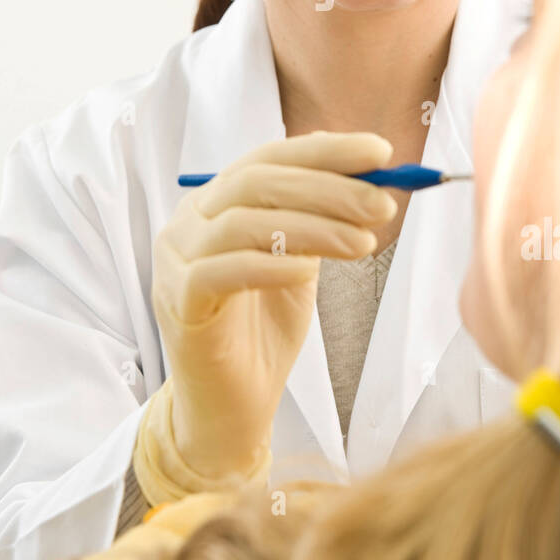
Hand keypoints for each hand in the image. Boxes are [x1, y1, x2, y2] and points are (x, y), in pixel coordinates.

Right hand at [152, 130, 397, 481]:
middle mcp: (189, 221)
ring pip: (245, 222)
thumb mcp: (299, 262)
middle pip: (258, 183)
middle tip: (383, 203)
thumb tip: (369, 174)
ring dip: (314, 227)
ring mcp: (177, 260)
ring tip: (365, 243)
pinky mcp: (178, 301)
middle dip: (328, 188)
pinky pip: (223, 270)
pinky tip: (309, 271)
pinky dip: (271, 265)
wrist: (230, 408)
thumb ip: (318, 218)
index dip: (326, 151)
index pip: (270, 158)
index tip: (381, 152)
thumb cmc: (264, 331)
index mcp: (216, 202)